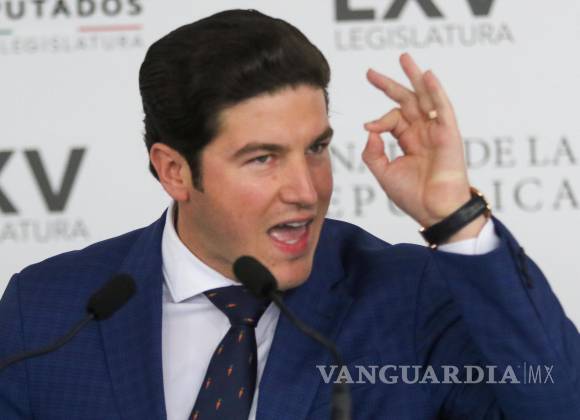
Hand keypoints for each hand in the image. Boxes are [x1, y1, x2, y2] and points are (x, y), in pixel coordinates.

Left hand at [362, 53, 484, 240]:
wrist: (435, 212)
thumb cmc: (413, 196)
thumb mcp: (384, 173)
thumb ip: (373, 153)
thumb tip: (369, 131)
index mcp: (409, 140)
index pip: (393, 119)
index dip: (379, 120)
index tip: (368, 127)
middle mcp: (423, 132)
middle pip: (407, 101)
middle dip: (389, 85)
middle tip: (370, 73)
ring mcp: (437, 132)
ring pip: (426, 98)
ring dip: (414, 77)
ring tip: (403, 58)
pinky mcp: (449, 135)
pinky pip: (443, 109)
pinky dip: (436, 91)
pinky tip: (426, 75)